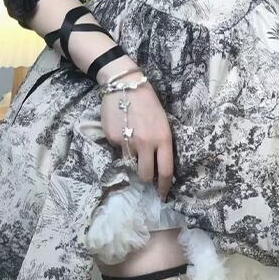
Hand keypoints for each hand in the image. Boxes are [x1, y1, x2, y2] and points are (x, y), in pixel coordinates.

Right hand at [100, 77, 174, 200]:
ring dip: (132, 158)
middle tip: (145, 174)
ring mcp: (128, 142)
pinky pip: (118, 150)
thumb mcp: (163, 122)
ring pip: (130, 163)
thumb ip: (161, 143)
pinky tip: (122, 128)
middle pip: (145, 175)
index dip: (164, 187)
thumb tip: (156, 165)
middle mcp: (146, 143)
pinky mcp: (112, 138)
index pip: (166, 171)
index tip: (163, 195)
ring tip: (132, 140)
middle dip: (146, 178)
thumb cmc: (148, 102)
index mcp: (163, 138)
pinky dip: (120, 144)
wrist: (125, 84)